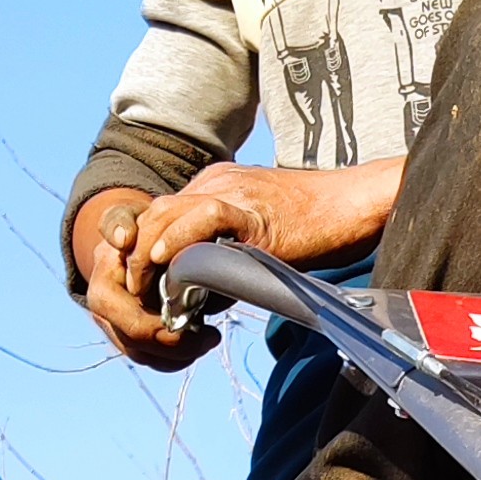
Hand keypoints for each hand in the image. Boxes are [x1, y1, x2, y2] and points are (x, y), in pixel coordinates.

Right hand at [72, 190, 218, 369]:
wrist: (129, 244)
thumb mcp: (126, 217)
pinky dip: (175, 358)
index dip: (160, 327)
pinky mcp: (128, 338)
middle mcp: (103, 311)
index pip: (126, 317)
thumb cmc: (134, 230)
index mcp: (102, 285)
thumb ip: (120, 221)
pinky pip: (150, 359)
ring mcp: (114, 328)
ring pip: (143, 355)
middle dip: (175, 345)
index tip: (198, 317)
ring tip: (209, 339)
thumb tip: (122, 238)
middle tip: (211, 337)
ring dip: (178, 355)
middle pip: (136, 342)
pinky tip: (198, 345)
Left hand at [119, 161, 404, 303]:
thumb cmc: (313, 229)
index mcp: (215, 186)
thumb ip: (223, 257)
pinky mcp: (249, 208)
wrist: (349, 208)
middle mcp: (215, 183)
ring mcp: (231, 192)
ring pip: (167, 212)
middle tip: (131, 289)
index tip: (137, 279)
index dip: (141, 246)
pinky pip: (202, 216)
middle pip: (154, 212)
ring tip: (141, 286)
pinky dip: (178, 238)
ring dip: (146, 252)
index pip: (161, 213)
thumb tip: (197, 296)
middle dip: (134, 252)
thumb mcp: (256, 239)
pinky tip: (167, 262)